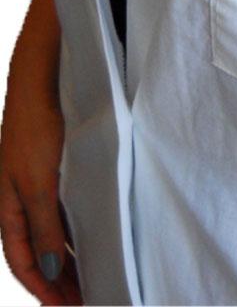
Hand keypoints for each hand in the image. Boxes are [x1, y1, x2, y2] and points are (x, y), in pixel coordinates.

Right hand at [0, 25, 82, 304]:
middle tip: (88, 298)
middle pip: (40, 251)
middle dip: (60, 278)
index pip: (23, 262)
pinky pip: (67, 207)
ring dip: (71, 255)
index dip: (44, 289)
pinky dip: (79, 227)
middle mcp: (22, 199)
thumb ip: (44, 228)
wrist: (44, 80)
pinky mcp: (59, 166)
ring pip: (55, 230)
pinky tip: (98, 233)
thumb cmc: (36, 130)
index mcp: (9, 208)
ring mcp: (41, 182)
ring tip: (96, 274)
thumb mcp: (40, 185)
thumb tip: (48, 273)